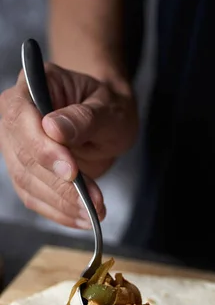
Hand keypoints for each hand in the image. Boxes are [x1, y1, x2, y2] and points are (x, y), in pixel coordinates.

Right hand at [0, 63, 137, 227]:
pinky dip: (59, 212)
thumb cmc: (108, 107)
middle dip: (59, 185)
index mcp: (32, 87)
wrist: (108, 120)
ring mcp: (17, 146)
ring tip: (95, 213)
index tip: (71, 172)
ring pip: (27, 181)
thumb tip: (53, 128)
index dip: (43, 149)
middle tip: (93, 202)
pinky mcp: (26, 171)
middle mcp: (16, 116)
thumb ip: (83, 117)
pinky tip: (83, 218)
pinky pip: (34, 197)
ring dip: (61, 203)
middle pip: (23, 155)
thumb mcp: (107, 108)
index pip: (22, 118)